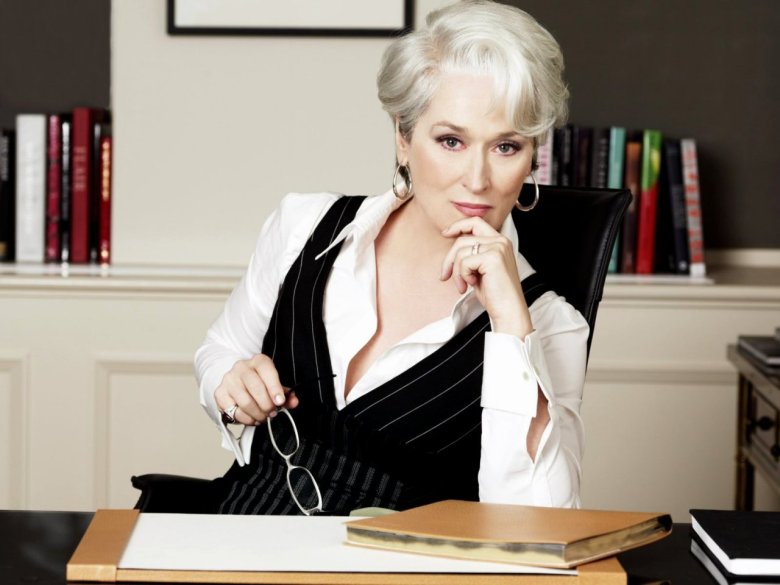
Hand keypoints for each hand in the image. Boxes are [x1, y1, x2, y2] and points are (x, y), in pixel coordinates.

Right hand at [214, 354, 298, 425]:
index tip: (280, 402)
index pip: (266, 370)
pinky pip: (234, 411)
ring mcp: (229, 380)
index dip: (274, 387)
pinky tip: (252, 418)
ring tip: (263, 417)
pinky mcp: (220, 393)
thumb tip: (293, 402)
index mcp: (258, 361)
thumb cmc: (260, 382)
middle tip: (273, 412)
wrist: (238, 381)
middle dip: (267, 405)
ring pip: (245, 402)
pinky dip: (246, 419)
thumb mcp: (275, 384)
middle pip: (255, 388)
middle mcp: (241, 367)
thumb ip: (286, 394)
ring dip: (258, 414)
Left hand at [440, 217, 532, 336]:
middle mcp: (500, 241)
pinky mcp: (493, 257)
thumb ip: (471, 255)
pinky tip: (472, 284)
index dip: (458, 226)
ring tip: (462, 286)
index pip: (475, 222)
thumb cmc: (494, 294)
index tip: (445, 234)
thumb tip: (451, 248)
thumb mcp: (479, 270)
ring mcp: (498, 247)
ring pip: (461, 251)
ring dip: (456, 271)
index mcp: (499, 242)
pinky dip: (463, 275)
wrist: (508, 310)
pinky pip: (464, 261)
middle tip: (445, 276)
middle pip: (462, 239)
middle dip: (449, 259)